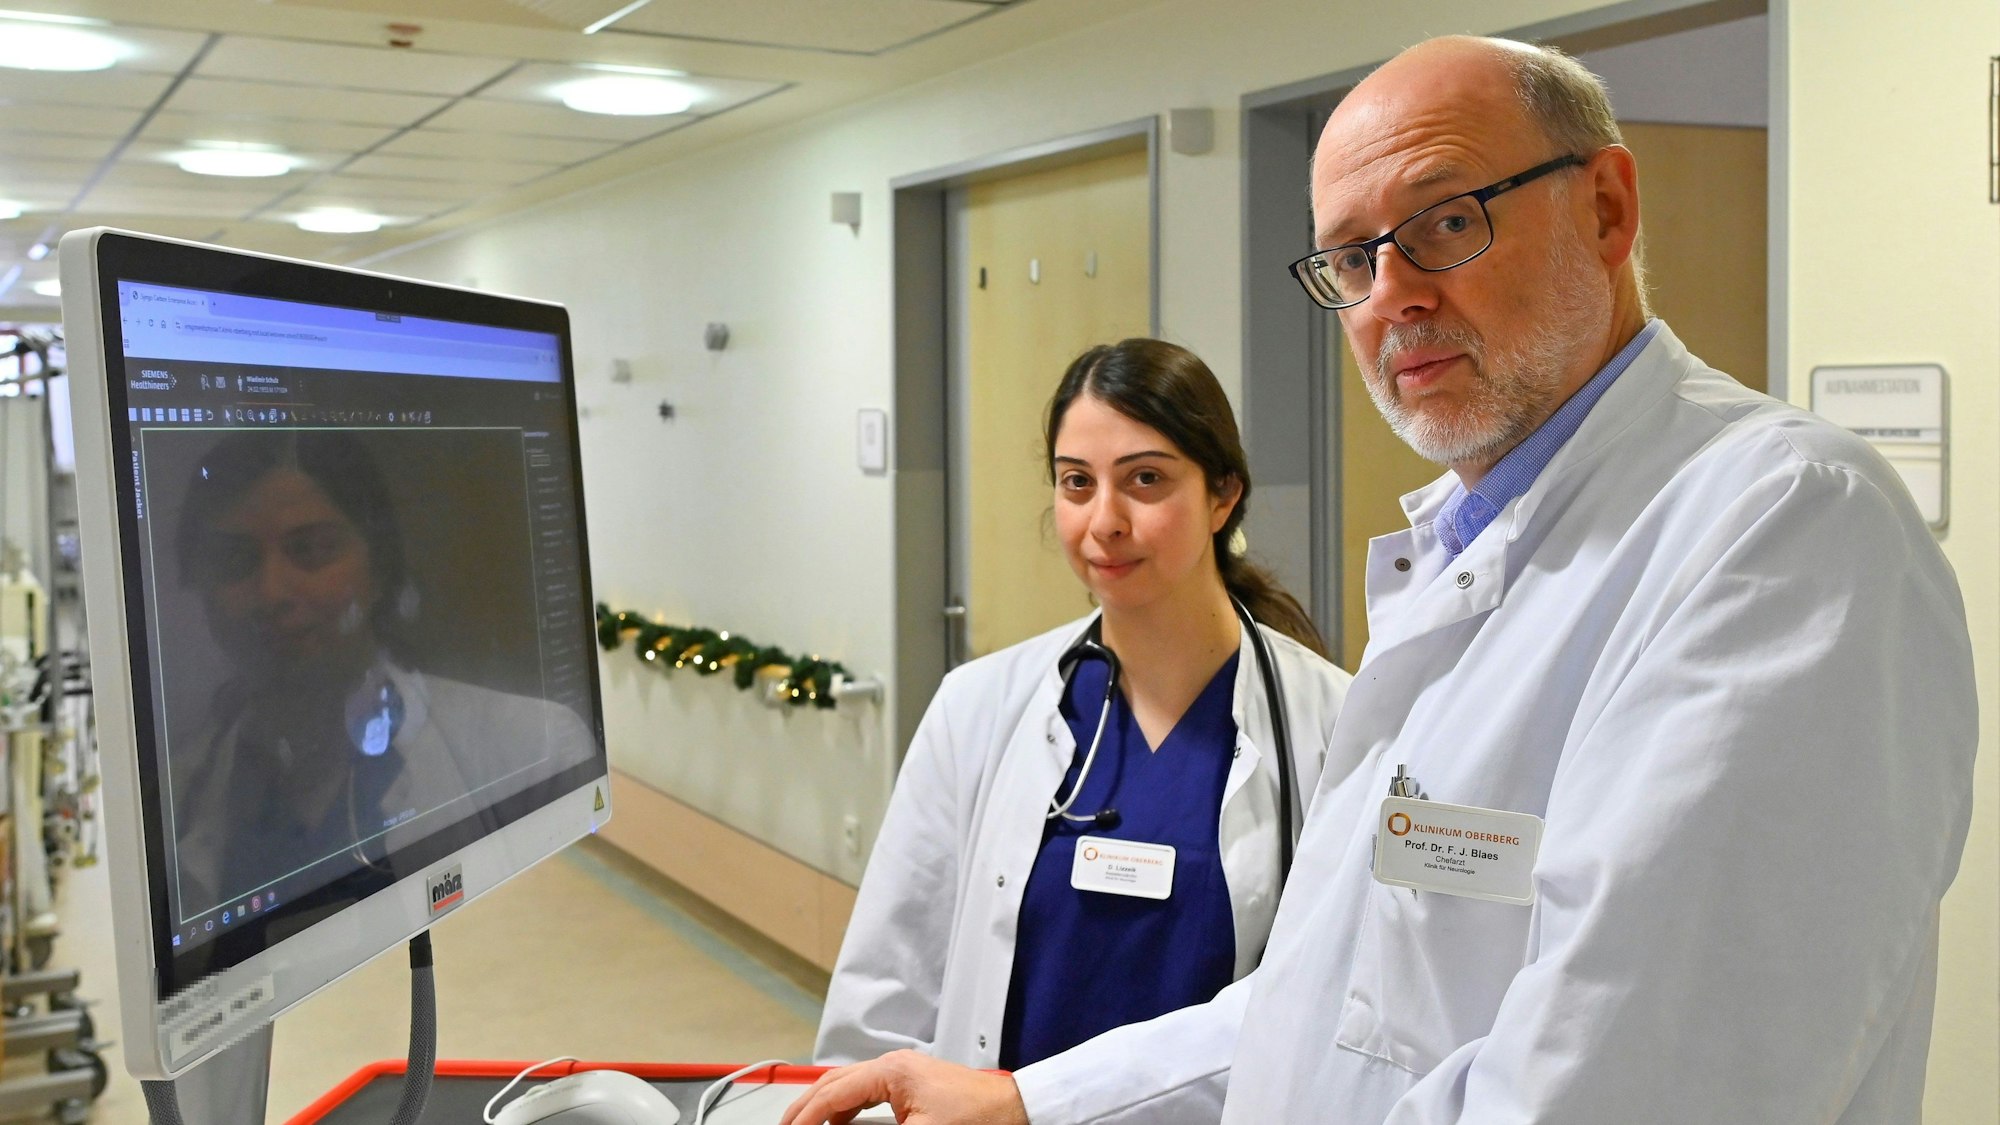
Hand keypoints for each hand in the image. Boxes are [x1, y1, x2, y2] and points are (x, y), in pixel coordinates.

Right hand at [778, 1050, 1028, 1124]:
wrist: (1015, 1112)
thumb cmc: (978, 1119)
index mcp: (891, 1070)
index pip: (832, 1092)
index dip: (804, 1116)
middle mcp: (894, 1065)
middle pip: (834, 1084)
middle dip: (806, 1107)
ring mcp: (903, 1074)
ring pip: (848, 1088)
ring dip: (825, 1108)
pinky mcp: (913, 1086)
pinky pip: (867, 1094)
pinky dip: (847, 1109)